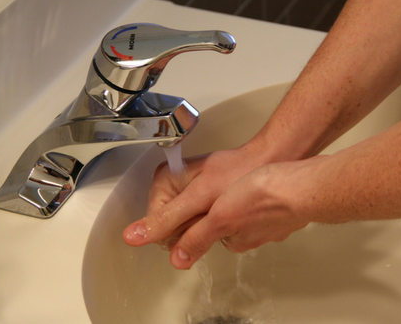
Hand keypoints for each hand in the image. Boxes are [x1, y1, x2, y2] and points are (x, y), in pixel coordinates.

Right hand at [122, 145, 271, 254]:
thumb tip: (134, 237)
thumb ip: (168, 220)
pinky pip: (199, 225)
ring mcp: (186, 196)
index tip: (199, 217)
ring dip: (203, 226)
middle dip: (192, 227)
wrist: (266, 164)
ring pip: (186, 230)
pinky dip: (212, 224)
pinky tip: (223, 213)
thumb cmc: (238, 173)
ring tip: (219, 209)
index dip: (179, 230)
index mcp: (162, 182)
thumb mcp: (199, 199)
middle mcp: (171, 189)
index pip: (156, 226)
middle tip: (211, 211)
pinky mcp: (201, 203)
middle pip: (170, 230)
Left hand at [165, 158, 322, 268]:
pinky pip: (263, 203)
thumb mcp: (220, 216)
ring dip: (238, 199)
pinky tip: (258, 180)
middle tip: (213, 187)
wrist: (305, 184)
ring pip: (245, 213)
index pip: (205, 234)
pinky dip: (258, 193)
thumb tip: (177, 260)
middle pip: (225, 225)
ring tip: (236, 181)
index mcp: (234, 239)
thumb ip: (197, 237)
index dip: (194, 216)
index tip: (194, 198)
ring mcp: (270, 222)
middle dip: (217, 208)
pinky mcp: (282, 208)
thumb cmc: (267, 197)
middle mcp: (253, 235)